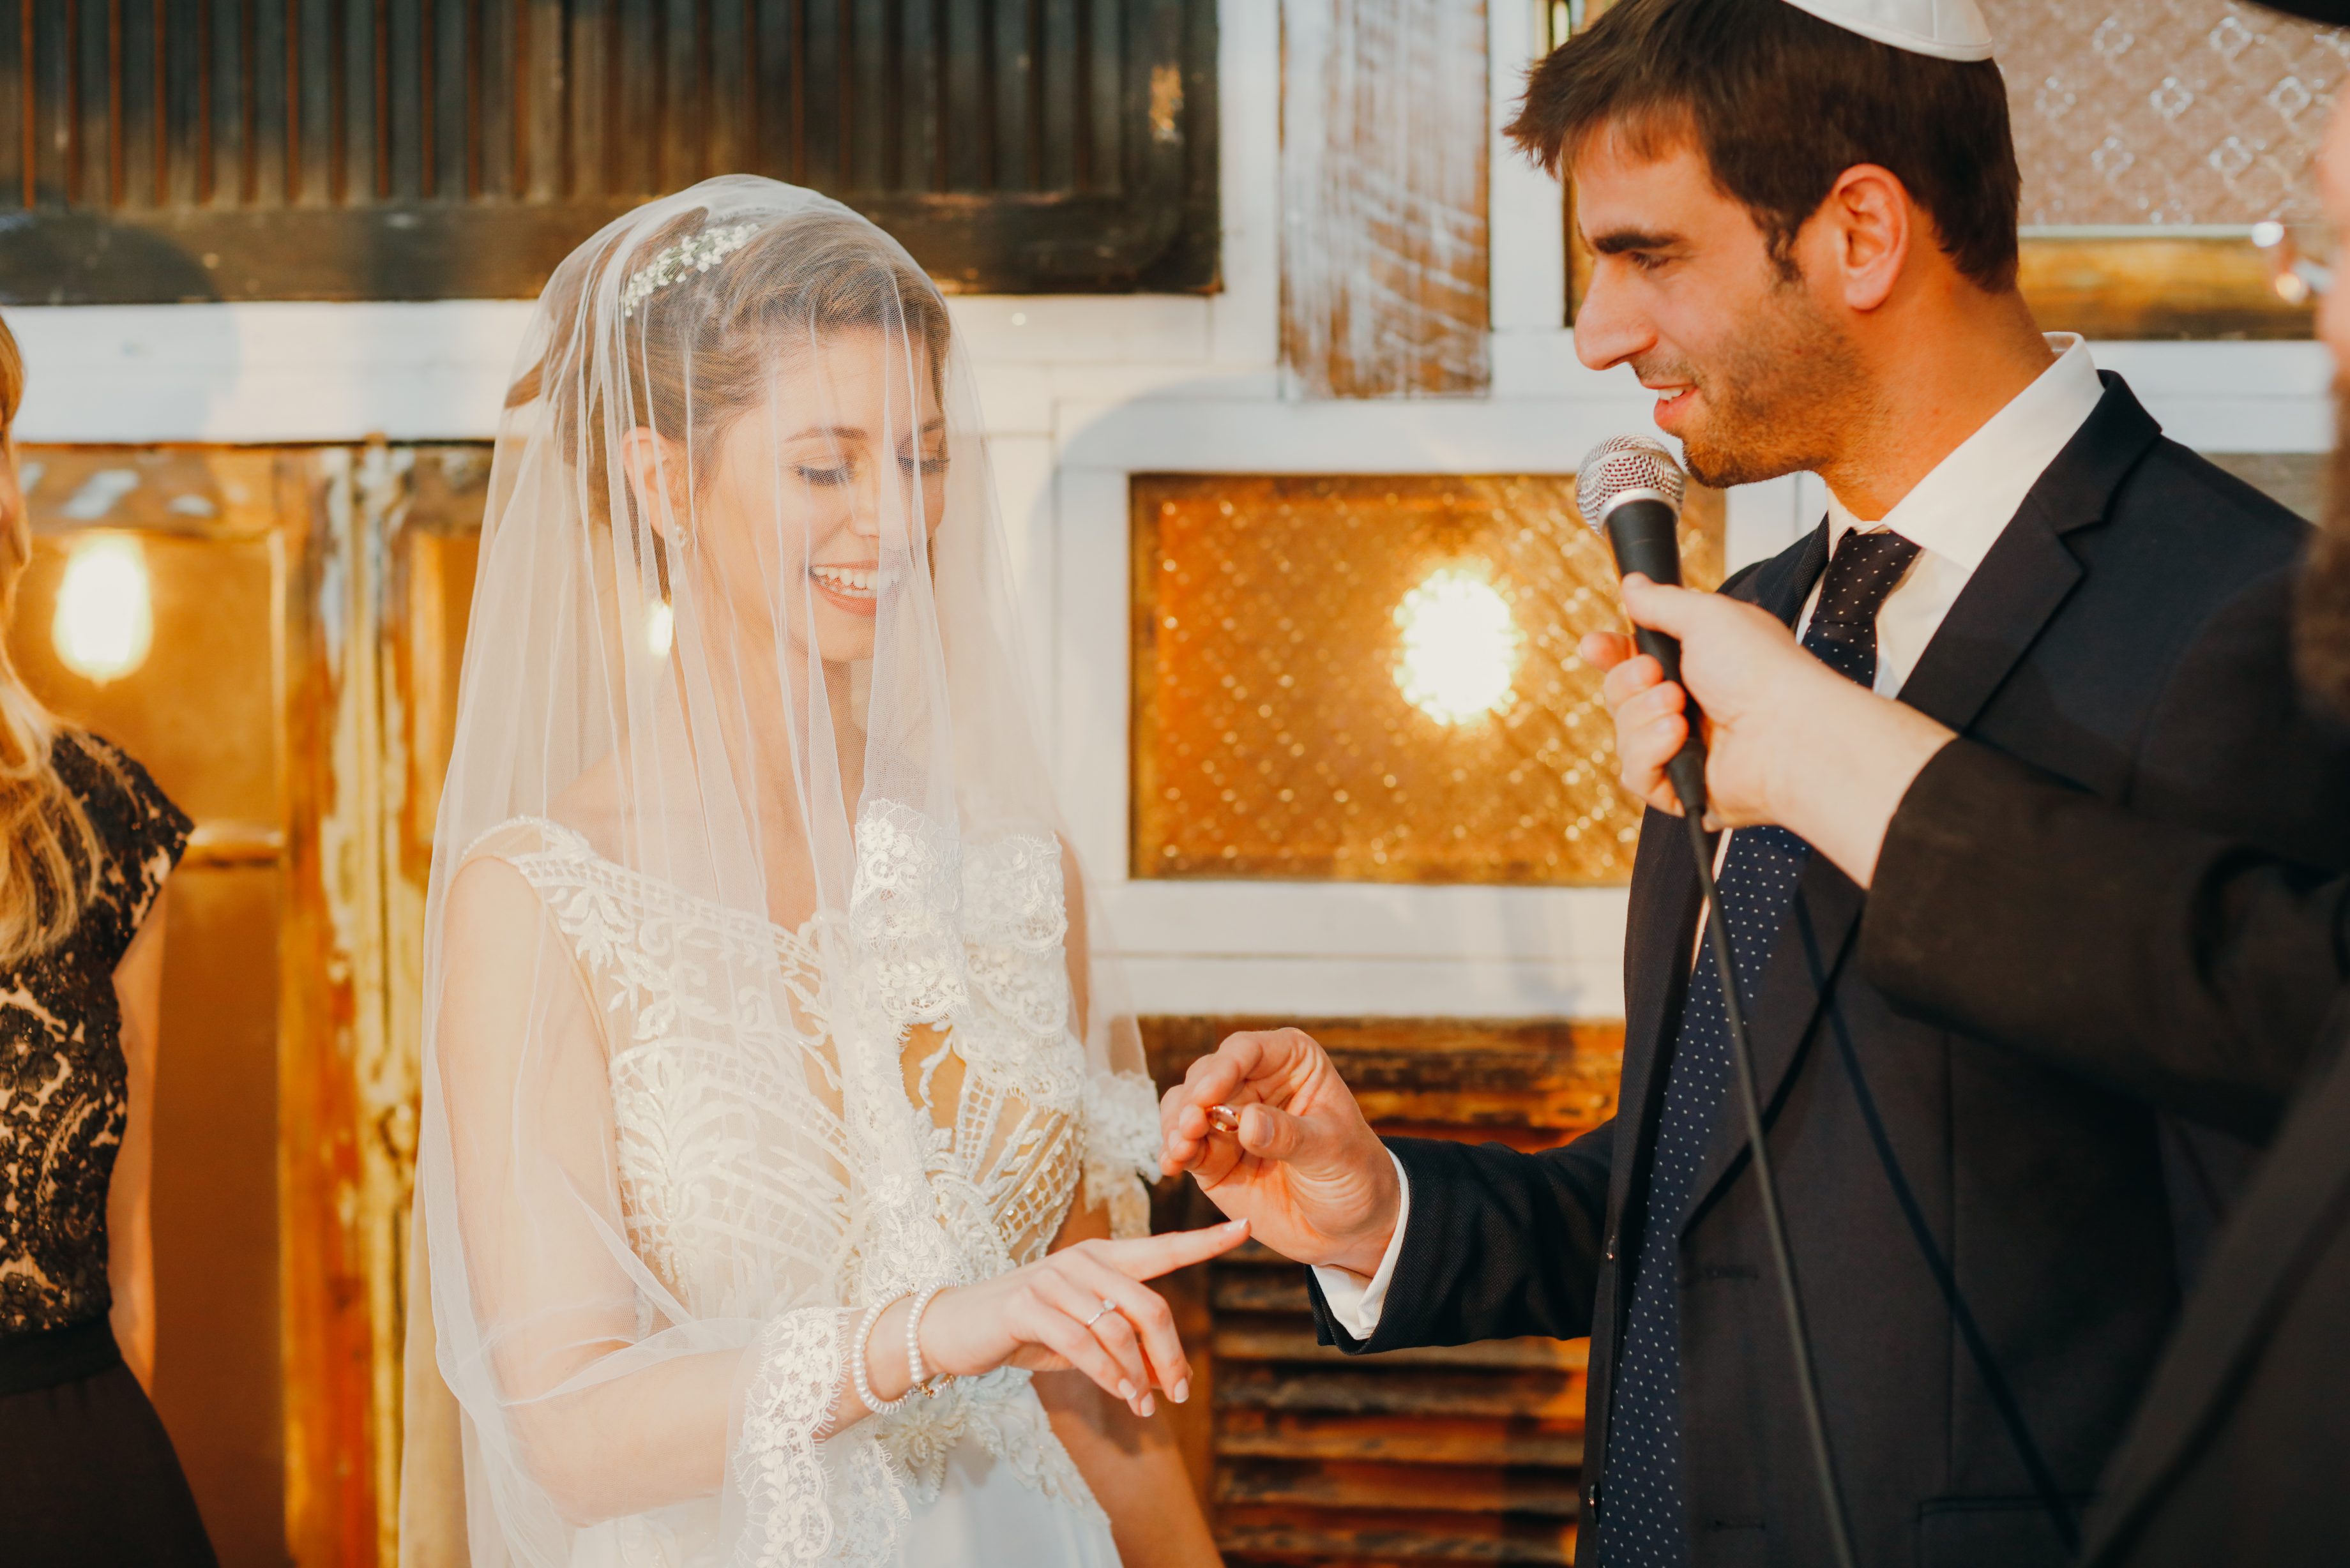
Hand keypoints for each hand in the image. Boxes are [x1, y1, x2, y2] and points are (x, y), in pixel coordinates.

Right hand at [912, 1220, 1247, 1418]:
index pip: (1161, 1248)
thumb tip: (1166, 1376)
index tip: (1245, 1228)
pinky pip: (1083, 1343)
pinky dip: (1108, 1374)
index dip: (1204, 1241)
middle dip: (1170, 1354)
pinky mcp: (1026, 1305)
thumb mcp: (1083, 1334)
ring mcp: (1052, 1279)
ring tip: (1144, 1404)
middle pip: (1149, 1304)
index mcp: (1101, 1257)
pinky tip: (1121, 1394)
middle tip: (1178, 1393)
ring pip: (1118, 1328)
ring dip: (1137, 1375)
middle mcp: (1081, 1260)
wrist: (955, 1329)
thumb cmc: (1027, 1330)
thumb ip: (1123, 1342)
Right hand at [1159, 1028, 1399, 1276]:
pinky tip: (1172, 1165)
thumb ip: (1290, 1135)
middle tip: (1189, 1128)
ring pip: (1185, 1106)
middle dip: (1192, 1101)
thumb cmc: (1354, 1174)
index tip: (1207, 1097)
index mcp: (1291, 1062)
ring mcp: (1229, 1118)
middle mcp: (1254, 1082)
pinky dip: (1173, 1152)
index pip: (1246, 1051)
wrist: (1353, 1226)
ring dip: (1175, 1125)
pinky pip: (1182, 1145)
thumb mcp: (1332, 1152)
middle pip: (1206, 1076)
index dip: (1222, 1069)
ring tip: (1180, 1149)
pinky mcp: (1213, 1154)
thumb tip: (1246, 1122)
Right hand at [1580, 574, 1955, 882]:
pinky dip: (1650, 752)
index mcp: (1695, 667)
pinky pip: (1634, 774)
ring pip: (1622, 736)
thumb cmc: (1761, 670)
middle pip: (1618, 697)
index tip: (1594, 646)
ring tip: (1680, 710)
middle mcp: (1688, 709)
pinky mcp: (1681, 790)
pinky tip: (1679, 739)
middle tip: (1658, 675)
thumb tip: (1633, 584)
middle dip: (1628, 683)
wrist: (1787, 730)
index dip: (1609, 654)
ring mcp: (1683, 751)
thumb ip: (1662, 602)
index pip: (1632, 662)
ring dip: (1643, 717)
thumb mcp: (1707, 617)